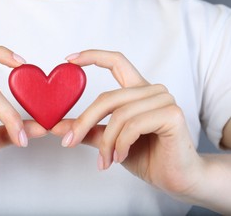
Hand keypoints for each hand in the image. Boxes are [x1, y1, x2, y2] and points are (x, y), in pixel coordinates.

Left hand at [52, 50, 202, 195]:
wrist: (176, 178)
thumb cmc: (146, 157)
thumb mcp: (109, 141)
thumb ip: (88, 130)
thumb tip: (56, 127)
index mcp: (138, 91)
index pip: (116, 61)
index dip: (93, 56)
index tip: (69, 59)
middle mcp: (152, 91)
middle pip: (108, 97)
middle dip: (84, 121)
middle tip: (69, 141)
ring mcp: (164, 100)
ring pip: (119, 114)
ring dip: (106, 142)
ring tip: (105, 160)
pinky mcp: (172, 114)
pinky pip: (133, 125)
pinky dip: (121, 144)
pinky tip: (120, 156)